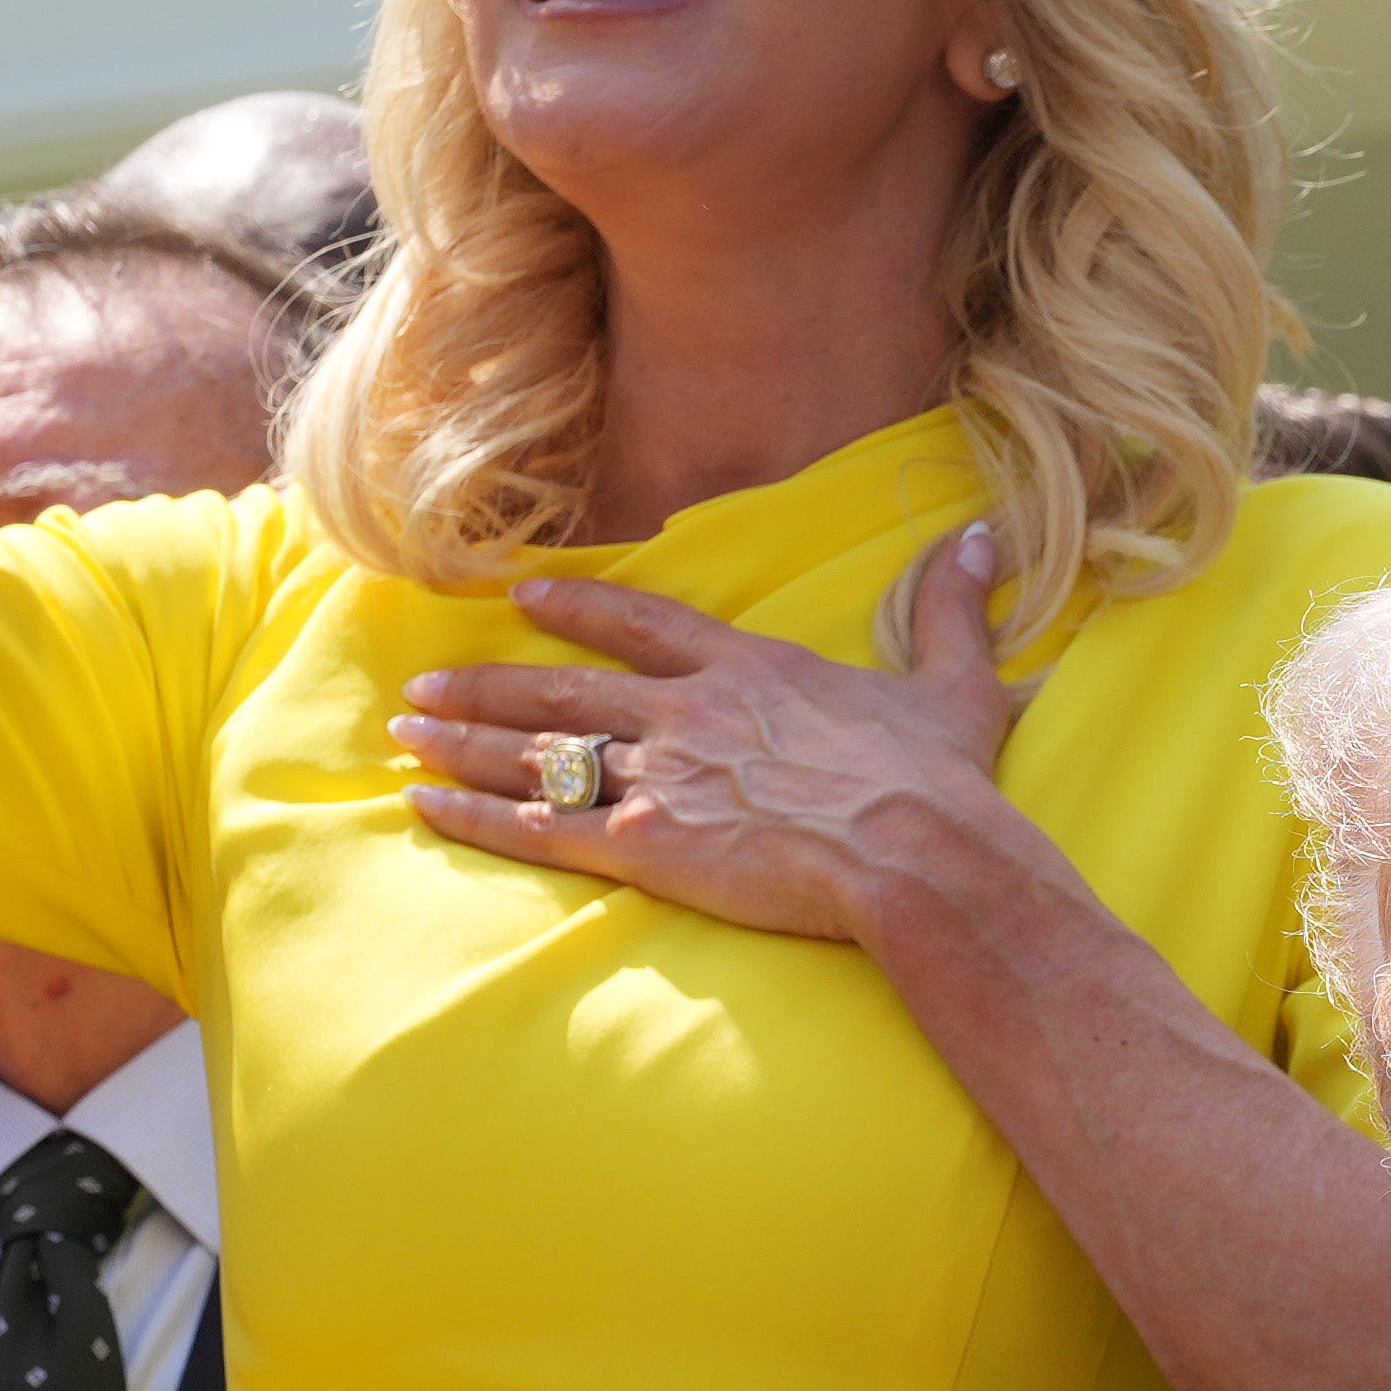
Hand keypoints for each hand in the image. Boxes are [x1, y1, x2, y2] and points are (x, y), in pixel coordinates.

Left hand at [397, 534, 1035, 950]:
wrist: (914, 851)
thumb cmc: (938, 781)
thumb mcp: (955, 685)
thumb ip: (952, 610)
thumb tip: (983, 539)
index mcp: (749, 669)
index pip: (643, 624)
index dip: (579, 608)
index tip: (524, 597)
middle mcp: (686, 712)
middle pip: (562, 687)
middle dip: (487, 685)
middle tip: (426, 682)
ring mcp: (656, 775)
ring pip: (535, 752)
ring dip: (462, 743)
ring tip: (406, 732)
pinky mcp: (641, 843)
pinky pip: (537, 828)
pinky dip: (474, 817)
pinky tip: (424, 807)